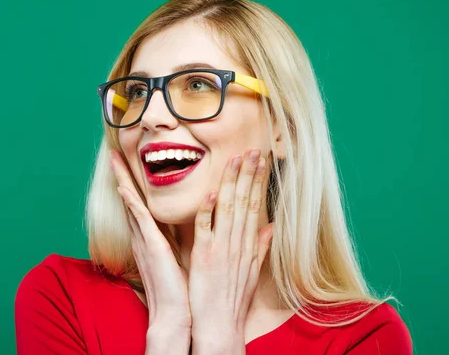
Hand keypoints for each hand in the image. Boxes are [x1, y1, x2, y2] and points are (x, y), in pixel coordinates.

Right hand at [109, 150, 191, 329]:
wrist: (174, 314)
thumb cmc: (179, 289)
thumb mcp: (178, 258)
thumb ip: (177, 240)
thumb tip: (188, 226)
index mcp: (150, 239)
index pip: (140, 205)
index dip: (133, 184)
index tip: (129, 166)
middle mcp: (143, 236)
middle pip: (129, 199)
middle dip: (122, 176)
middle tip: (114, 153)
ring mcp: (144, 240)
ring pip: (131, 202)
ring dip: (123, 180)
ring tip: (115, 159)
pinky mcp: (151, 246)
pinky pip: (139, 219)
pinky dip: (131, 202)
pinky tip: (124, 187)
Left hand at [188, 150, 273, 352]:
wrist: (220, 325)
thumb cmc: (233, 299)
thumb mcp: (252, 272)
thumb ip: (260, 248)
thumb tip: (270, 228)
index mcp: (248, 245)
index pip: (254, 205)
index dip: (256, 180)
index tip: (259, 159)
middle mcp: (237, 243)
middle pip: (245, 202)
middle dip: (248, 174)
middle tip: (252, 149)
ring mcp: (221, 248)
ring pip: (228, 209)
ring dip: (232, 183)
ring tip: (236, 160)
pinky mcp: (204, 257)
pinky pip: (206, 229)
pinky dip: (208, 211)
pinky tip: (212, 193)